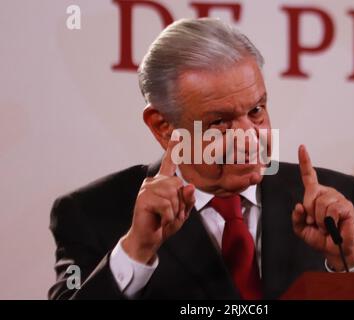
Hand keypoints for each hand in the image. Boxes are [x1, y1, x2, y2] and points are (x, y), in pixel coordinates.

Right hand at [122, 138, 195, 263]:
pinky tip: (161, 220)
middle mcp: (154, 182)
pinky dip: (168, 216)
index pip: (169, 162)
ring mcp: (146, 189)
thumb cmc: (165, 224)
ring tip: (165, 217)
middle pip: (178, 184)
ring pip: (172, 194)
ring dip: (174, 211)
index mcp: (163, 182)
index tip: (178, 133)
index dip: (174, 148)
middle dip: (180, 203)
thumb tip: (188, 185)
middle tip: (171, 214)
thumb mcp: (182, 212)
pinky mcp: (143, 198)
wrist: (149, 240)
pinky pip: (166, 205)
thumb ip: (188, 199)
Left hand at [292, 145, 353, 270]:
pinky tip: (333, 225)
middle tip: (316, 222)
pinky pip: (332, 210)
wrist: (332, 249)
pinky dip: (329, 221)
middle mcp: (327, 192)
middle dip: (310, 211)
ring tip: (325, 225)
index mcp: (316, 195)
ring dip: (319, 219)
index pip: (309, 176)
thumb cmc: (319, 236)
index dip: (305, 161)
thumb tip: (299, 205)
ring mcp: (338, 198)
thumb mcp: (301, 228)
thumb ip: (296, 217)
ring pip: (321, 203)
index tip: (302, 147)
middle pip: (311, 194)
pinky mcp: (347, 206)